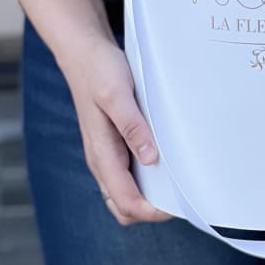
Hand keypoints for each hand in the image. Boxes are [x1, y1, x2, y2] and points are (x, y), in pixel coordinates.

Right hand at [57, 32, 174, 225]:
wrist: (83, 52)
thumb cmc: (99, 70)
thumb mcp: (117, 94)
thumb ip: (132, 126)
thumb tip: (151, 158)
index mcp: (101, 153)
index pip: (126, 202)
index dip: (152, 211)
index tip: (178, 203)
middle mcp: (102, 159)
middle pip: (124, 206)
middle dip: (151, 210)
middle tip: (181, 196)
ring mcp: (106, 152)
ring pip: (125, 192)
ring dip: (148, 196)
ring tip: (176, 183)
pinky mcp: (112, 142)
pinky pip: (127, 173)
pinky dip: (144, 178)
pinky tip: (163, 163)